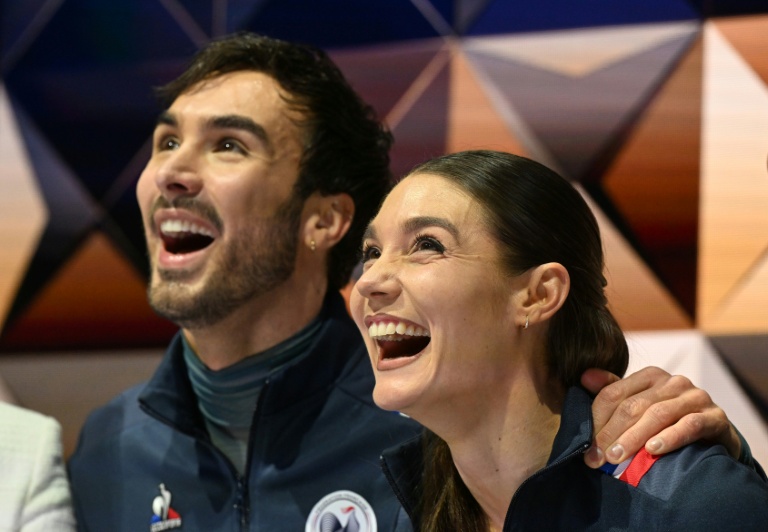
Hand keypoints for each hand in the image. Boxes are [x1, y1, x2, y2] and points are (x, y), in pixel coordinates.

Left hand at [581, 366, 740, 467]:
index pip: (614, 393)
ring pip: (657, 414)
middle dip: (611, 433)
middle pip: (633, 405)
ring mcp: (696, 397)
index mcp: (651, 375)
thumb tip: (584, 377)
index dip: (596, 419)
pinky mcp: (714, 417)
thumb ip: (613, 390)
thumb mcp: (641, 403)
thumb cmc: (671, 419)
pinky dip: (669, 438)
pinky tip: (653, 450)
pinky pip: (689, 425)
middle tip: (596, 458)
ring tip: (616, 457)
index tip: (584, 446)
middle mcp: (673, 382)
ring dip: (634, 438)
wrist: (717, 434)